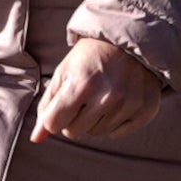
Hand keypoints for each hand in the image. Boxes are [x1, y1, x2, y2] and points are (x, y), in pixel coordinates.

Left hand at [37, 34, 167, 141]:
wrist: (131, 41)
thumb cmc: (91, 57)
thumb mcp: (64, 73)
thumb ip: (48, 105)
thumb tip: (36, 138)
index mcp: (82, 83)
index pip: (54, 124)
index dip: (54, 116)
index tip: (61, 105)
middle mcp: (107, 96)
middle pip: (73, 132)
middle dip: (73, 118)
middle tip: (83, 97)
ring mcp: (128, 105)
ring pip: (95, 133)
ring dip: (93, 120)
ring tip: (101, 96)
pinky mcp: (144, 111)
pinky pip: (116, 134)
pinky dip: (112, 122)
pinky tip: (116, 102)